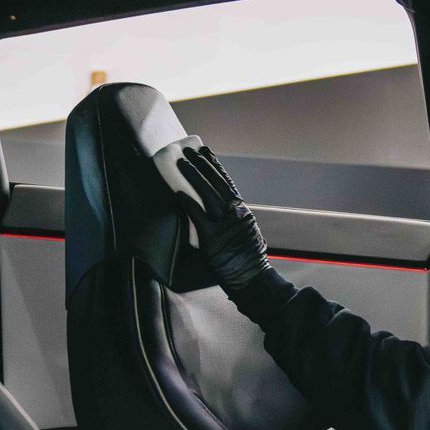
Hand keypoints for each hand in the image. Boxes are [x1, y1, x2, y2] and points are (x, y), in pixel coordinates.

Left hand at [172, 146, 294, 319]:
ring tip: (182, 162)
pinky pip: (197, 216)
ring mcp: (224, 225)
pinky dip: (187, 203)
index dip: (215, 166)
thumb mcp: (246, 234)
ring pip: (207, 193)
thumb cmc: (247, 261)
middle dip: (202, 164)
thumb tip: (224, 215)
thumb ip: (235, 222)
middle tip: (189, 150)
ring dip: (193, 175)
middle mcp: (235, 213)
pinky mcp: (213, 238)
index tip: (207, 152)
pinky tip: (177, 191)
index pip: (227, 183)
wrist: (252, 279)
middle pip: (216, 183)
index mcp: (242, 212)